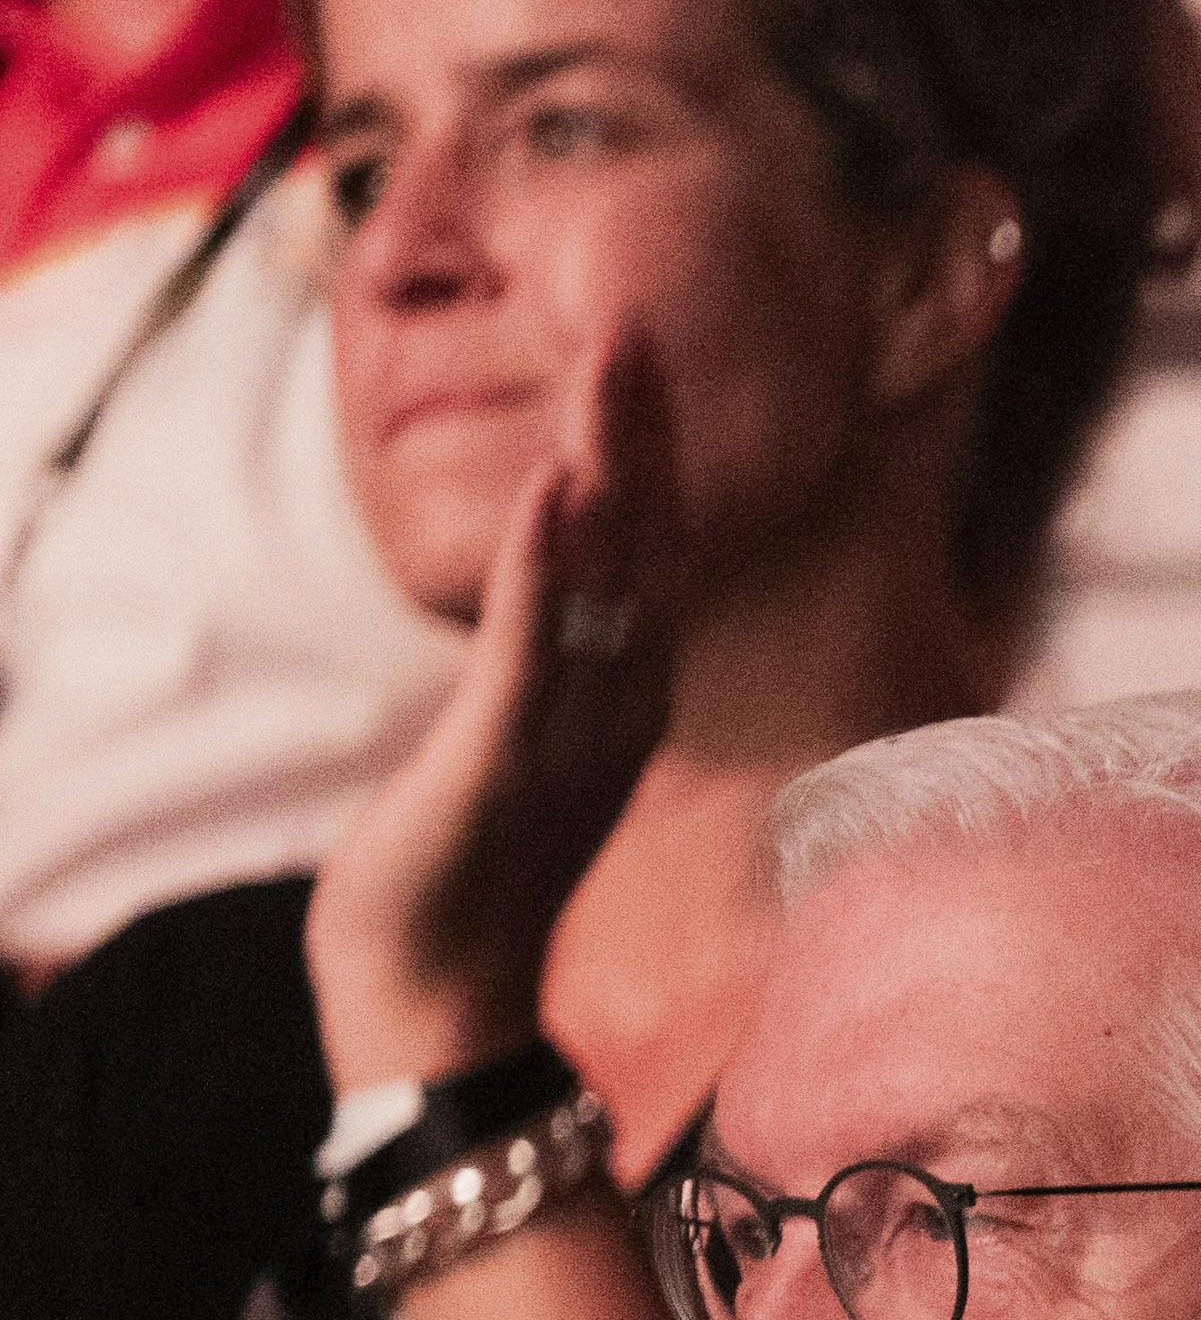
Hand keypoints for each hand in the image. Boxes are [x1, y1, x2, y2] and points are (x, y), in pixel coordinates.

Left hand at [300, 331, 677, 1096]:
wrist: (437, 992)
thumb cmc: (468, 881)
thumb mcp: (519, 759)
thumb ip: (554, 687)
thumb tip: (566, 635)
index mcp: (616, 691)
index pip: (640, 551)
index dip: (644, 455)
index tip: (641, 358)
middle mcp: (614, 697)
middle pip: (640, 541)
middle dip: (640, 432)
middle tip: (638, 326)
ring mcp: (572, 720)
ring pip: (601, 573)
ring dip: (608, 466)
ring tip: (613, 368)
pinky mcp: (511, 746)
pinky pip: (536, 637)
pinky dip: (547, 559)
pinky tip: (556, 488)